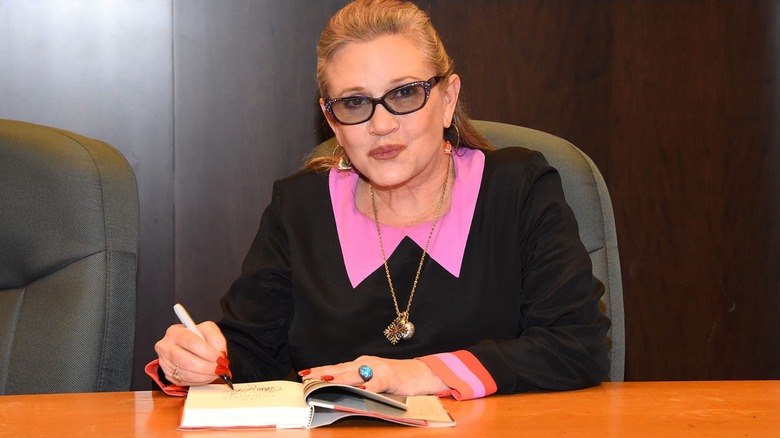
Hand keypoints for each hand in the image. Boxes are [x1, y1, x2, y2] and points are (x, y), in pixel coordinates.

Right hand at [154, 321, 228, 386]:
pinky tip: (207, 376)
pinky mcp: (168, 375)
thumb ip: (216, 339)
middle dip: (206, 367)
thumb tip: (220, 353)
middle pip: (186, 360)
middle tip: (220, 368)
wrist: (189, 345)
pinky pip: (185, 381)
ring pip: (185, 374)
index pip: (191, 343)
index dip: (207, 352)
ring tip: (216, 372)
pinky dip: (199, 380)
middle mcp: (166, 347)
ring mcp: (165, 362)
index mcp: (175, 332)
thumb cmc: (197, 336)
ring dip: (204, 376)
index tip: (220, 358)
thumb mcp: (208, 330)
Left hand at [300, 356, 447, 395]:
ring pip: (354, 375)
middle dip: (323, 373)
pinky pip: (377, 384)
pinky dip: (368, 387)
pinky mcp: (391, 377)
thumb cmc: (398, 378)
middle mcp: (368, 363)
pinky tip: (360, 390)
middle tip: (306, 378)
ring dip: (338, 379)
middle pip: (341, 369)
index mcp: (362, 364)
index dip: (321, 370)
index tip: (304, 374)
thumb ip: (359, 383)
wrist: (423, 374)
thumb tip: (338, 391)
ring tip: (323, 381)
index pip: (337, 367)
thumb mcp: (375, 379)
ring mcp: (379, 369)